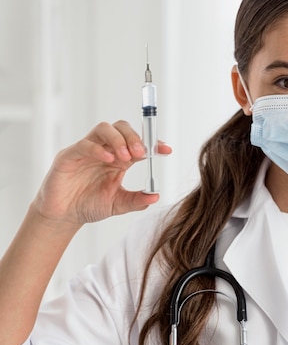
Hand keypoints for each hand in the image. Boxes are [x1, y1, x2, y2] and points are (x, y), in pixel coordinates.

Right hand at [33, 121, 171, 226]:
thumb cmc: (89, 205)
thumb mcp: (118, 205)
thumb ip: (136, 200)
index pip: (138, 143)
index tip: (166, 150)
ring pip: (103, 129)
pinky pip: (84, 144)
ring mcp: (87, 151)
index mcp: (119, 159)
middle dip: (134, 137)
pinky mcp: (69, 156)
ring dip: (118, 139)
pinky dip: (98, 149)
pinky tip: (108, 159)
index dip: (153, 143)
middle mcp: (105, 150)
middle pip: (121, 128)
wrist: (64, 216)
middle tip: (141, 153)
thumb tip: (156, 196)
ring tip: (126, 156)